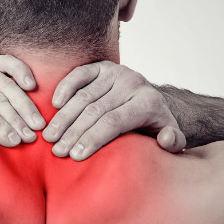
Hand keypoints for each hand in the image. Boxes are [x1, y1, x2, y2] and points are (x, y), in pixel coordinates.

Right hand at [43, 61, 186, 159]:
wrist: (156, 101)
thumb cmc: (158, 127)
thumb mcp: (174, 139)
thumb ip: (174, 143)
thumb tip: (165, 138)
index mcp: (148, 102)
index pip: (114, 122)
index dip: (92, 139)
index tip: (75, 156)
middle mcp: (133, 83)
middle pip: (95, 110)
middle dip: (73, 132)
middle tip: (56, 150)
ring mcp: (117, 73)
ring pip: (84, 96)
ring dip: (64, 117)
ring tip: (49, 136)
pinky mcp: (104, 66)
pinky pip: (80, 74)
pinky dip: (65, 88)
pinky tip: (54, 105)